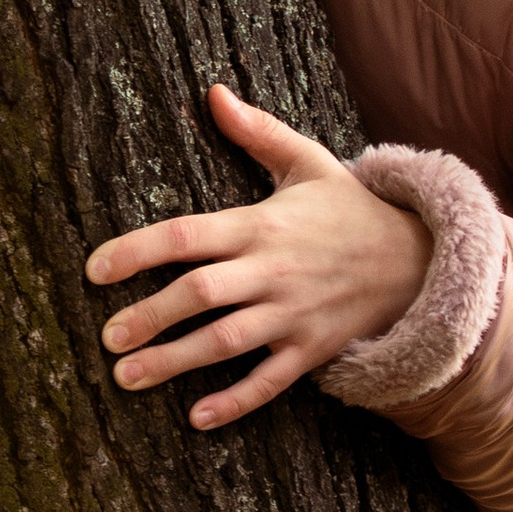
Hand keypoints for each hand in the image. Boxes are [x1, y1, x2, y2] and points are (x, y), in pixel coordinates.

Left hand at [85, 83, 432, 429]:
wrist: (417, 260)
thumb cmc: (349, 209)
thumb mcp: (307, 162)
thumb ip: (257, 131)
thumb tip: (213, 93)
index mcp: (261, 225)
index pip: (188, 235)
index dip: (137, 250)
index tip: (95, 270)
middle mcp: (273, 272)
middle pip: (201, 293)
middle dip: (150, 316)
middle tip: (107, 336)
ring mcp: (294, 315)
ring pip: (227, 342)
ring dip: (175, 362)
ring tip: (126, 377)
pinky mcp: (312, 350)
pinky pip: (271, 381)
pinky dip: (236, 402)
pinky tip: (197, 418)